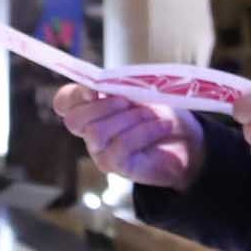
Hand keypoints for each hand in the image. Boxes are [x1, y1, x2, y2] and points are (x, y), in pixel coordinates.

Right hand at [52, 83, 203, 189]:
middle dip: (102, 106)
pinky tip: (162, 126)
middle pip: (74, 120)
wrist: (187, 142)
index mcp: (91, 109)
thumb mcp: (141, 94)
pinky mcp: (116, 167)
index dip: (74, 94)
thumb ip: (120, 87)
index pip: (64, 102)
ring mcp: (100, 152)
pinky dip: (144, 131)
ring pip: (97, 133)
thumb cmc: (161, 114)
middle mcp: (90, 132)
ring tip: (153, 114)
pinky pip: (121, 146)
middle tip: (128, 101)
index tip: (94, 89)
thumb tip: (105, 83)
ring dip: (128, 118)